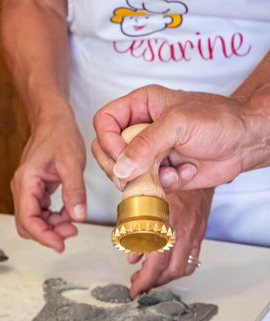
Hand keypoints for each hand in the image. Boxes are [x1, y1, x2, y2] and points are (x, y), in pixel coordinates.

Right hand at [11, 117, 86, 251]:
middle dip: (48, 233)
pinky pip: (40, 212)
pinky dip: (53, 217)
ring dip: (52, 226)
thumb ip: (74, 191)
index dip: (43, 236)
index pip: (28, 219)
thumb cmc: (58, 135)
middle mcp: (22, 188)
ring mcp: (27, 190)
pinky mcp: (34, 190)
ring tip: (73, 224)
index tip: (59, 245)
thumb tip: (78, 217)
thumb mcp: (71, 163)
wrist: (52, 120)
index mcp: (26, 183)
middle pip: (27, 224)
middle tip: (70, 233)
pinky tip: (68, 214)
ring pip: (34, 220)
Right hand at [91, 84, 269, 190]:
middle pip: (106, 151)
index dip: (108, 139)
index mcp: (140, 106)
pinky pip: (144, 185)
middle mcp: (140, 129)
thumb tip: (121, 169)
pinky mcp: (158, 173)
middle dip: (120, 166)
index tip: (122, 153)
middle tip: (136, 172)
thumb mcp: (178, 124)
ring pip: (122, 173)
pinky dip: (163, 184)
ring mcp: (147, 153)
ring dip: (144, 178)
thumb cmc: (219, 120)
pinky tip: (183, 173)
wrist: (246, 142)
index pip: (104, 121)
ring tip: (169, 171)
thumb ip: (146, 145)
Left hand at [126, 187, 211, 297]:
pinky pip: (192, 257)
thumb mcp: (139, 202)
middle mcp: (185, 230)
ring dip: (165, 277)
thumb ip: (133, 230)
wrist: (190, 164)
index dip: (144, 280)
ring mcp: (195, 231)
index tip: (134, 291)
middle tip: (138, 285)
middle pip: (172, 270)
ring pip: (184, 267)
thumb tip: (132, 257)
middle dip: (153, 282)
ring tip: (148, 278)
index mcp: (167, 223)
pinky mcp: (200, 231)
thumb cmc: (161, 179)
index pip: (156, 262)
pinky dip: (176, 266)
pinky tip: (163, 266)